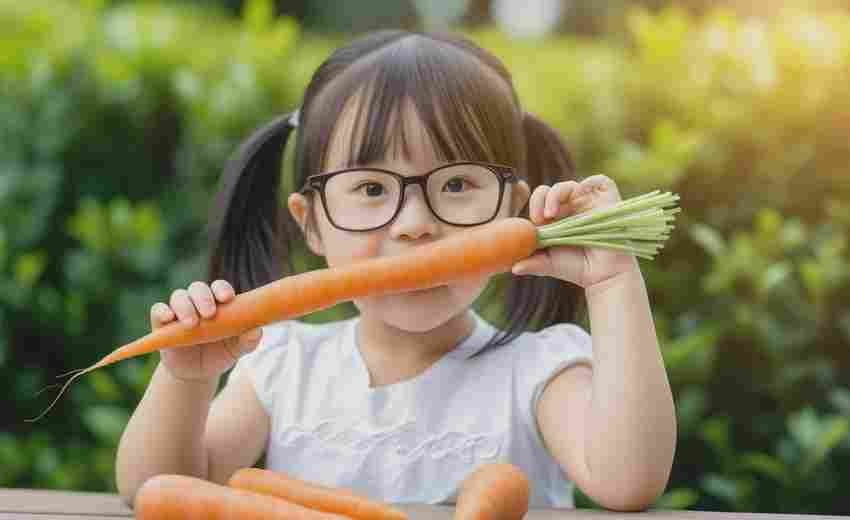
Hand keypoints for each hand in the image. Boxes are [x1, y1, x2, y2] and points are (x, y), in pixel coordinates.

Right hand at [151, 280, 262, 381]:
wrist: (198, 373)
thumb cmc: (221, 354)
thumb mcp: (237, 349)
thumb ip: (248, 340)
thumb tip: (257, 330)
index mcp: (219, 302)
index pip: (219, 287)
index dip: (222, 289)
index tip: (227, 299)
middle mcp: (198, 302)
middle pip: (198, 288)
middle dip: (204, 298)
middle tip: (210, 314)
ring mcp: (179, 311)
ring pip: (178, 296)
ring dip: (185, 306)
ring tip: (192, 323)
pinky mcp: (162, 323)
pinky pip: (158, 310)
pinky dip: (162, 312)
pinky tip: (168, 319)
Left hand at [511, 175, 638, 288]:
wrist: (602, 277)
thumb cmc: (575, 268)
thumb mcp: (547, 263)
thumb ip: (530, 262)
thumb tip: (512, 267)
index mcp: (557, 216)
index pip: (541, 199)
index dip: (534, 204)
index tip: (533, 222)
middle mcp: (572, 207)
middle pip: (552, 190)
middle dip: (541, 200)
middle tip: (540, 218)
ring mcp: (589, 203)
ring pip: (570, 185)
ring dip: (556, 195)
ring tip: (551, 214)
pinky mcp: (608, 201)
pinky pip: (601, 181)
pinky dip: (590, 182)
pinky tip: (580, 193)